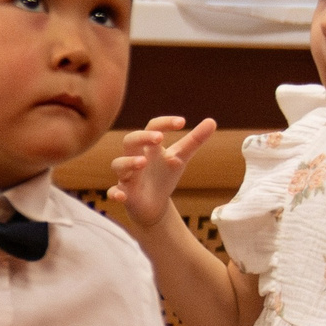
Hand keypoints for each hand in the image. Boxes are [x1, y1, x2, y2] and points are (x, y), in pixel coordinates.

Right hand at [108, 115, 214, 231]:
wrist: (153, 204)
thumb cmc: (163, 176)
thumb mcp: (180, 158)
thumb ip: (194, 140)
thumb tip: (212, 121)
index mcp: (149, 147)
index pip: (153, 127)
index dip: (165, 123)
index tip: (182, 122)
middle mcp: (135, 157)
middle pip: (130, 141)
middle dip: (142, 137)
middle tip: (159, 138)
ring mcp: (127, 175)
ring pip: (119, 164)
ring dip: (129, 162)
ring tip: (143, 162)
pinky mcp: (124, 193)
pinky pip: (113, 191)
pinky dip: (115, 193)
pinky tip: (121, 195)